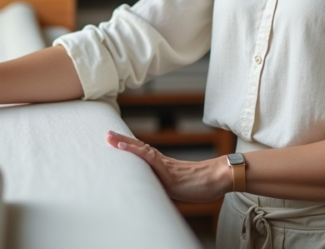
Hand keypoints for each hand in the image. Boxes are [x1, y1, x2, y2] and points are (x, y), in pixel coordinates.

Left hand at [106, 130, 229, 201]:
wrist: (218, 180)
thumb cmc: (201, 185)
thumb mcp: (178, 187)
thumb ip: (165, 185)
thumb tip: (155, 190)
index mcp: (163, 166)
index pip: (142, 154)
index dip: (128, 147)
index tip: (114, 141)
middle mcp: (162, 163)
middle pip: (138, 148)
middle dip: (121, 141)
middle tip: (106, 134)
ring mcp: (165, 167)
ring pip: (142, 151)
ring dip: (125, 144)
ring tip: (110, 138)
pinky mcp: (169, 174)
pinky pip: (151, 160)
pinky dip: (137, 153)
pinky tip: (127, 149)